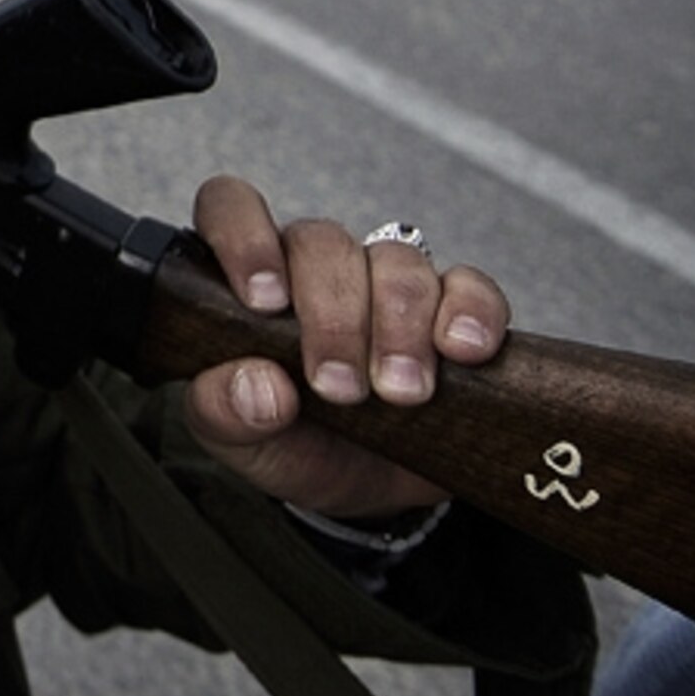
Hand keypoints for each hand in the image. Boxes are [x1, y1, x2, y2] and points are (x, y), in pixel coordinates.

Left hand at [179, 175, 508, 518]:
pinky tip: (461, 352)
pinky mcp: (454, 310)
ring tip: (399, 391)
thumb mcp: (241, 442)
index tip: (264, 302)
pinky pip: (471, 286)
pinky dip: (470, 313)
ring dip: (399, 326)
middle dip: (333, 316)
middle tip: (338, 387)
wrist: (368, 488)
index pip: (231, 208)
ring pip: (396, 261)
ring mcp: (388, 282)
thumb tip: (259, 386)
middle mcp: (316, 267)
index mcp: (250, 281)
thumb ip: (223, 412)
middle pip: (322, 243)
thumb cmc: (293, 443)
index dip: (244, 239)